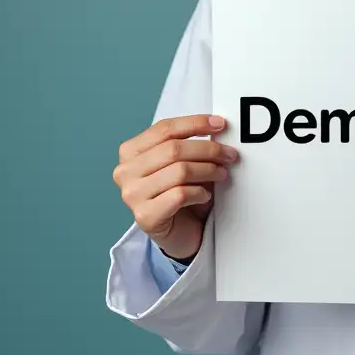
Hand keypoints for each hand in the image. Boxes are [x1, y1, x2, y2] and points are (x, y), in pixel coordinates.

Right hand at [112, 113, 239, 261]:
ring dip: (209, 170)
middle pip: (174, 149)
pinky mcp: (145, 217)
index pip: (165, 129)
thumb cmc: (179, 192)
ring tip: (222, 174)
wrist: (178, 231)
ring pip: (179, 171)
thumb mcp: (181, 161)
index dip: (195, 123)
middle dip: (208, 149)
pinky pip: (180, 195)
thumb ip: (188, 143)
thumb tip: (217, 126)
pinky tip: (205, 195)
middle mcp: (125, 171)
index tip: (220, 124)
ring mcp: (132, 195)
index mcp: (130, 151)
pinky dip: (200, 192)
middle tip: (229, 154)